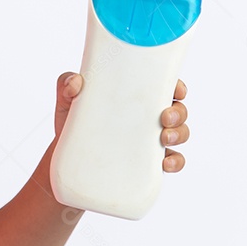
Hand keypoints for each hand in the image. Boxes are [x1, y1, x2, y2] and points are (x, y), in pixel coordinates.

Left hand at [54, 73, 189, 172]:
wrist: (66, 160)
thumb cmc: (72, 123)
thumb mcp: (67, 101)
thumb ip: (67, 85)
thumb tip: (75, 82)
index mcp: (133, 97)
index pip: (164, 87)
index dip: (177, 87)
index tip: (176, 90)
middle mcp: (146, 117)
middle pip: (177, 110)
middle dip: (179, 113)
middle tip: (165, 117)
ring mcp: (150, 140)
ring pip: (179, 134)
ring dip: (179, 134)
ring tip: (164, 138)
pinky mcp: (148, 163)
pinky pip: (172, 161)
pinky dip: (176, 162)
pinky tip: (166, 163)